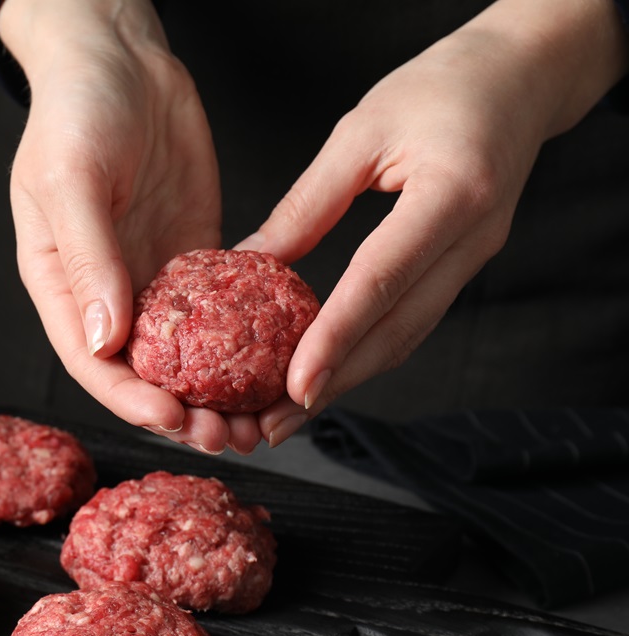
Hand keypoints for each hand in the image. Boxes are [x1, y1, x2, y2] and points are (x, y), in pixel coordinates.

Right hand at [0, 0, 235, 454]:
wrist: (120, 57)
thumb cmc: (76, 109)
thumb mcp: (72, 178)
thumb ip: (87, 259)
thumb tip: (102, 339)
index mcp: (61, 284)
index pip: (92, 362)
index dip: (132, 400)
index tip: (175, 419)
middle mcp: (107, 292)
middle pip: (144, 373)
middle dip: (186, 412)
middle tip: (234, 434)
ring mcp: (153, 277)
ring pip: (187, 355)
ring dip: (220, 391)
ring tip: (262, 418)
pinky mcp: (195, 257)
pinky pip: (222, 310)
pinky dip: (245, 342)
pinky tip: (276, 359)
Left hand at [235, 0, 628, 447]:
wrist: (522, 77)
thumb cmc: (443, 86)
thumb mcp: (362, 129)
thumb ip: (308, 202)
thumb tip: (247, 263)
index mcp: (453, 194)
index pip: (383, 280)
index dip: (337, 337)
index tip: (294, 383)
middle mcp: (474, 239)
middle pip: (398, 331)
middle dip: (334, 384)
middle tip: (272, 425)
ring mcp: (475, 259)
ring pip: (407, 337)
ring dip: (347, 381)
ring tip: (285, 415)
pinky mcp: (462, 267)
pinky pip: (411, 321)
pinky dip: (365, 353)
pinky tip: (325, 372)